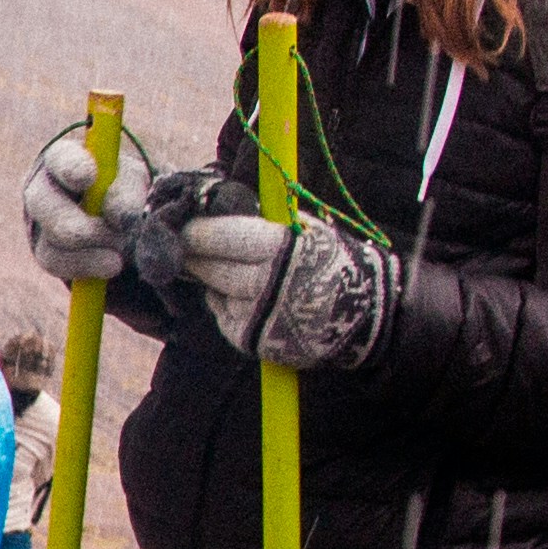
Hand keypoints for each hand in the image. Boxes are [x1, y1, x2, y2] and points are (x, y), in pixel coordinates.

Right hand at [21, 127, 192, 288]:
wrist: (113, 217)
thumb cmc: (119, 187)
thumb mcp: (131, 181)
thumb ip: (127, 191)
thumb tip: (118, 217)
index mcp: (61, 159)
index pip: (60, 159)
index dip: (72, 168)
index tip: (90, 178)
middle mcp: (40, 187)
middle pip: (41, 203)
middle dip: (76, 222)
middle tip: (112, 233)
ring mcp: (38, 222)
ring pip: (50, 238)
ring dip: (89, 250)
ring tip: (119, 255)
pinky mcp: (44, 252)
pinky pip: (57, 263)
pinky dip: (86, 266)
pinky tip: (110, 266)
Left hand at [176, 210, 398, 370]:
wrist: (366, 317)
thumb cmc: (333, 264)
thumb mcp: (307, 231)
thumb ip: (267, 221)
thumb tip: (223, 208)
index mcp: (278, 248)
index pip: (220, 236)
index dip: (198, 231)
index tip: (181, 224)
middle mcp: (263, 283)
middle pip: (209, 266)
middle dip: (193, 256)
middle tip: (181, 246)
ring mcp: (254, 315)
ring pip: (213, 291)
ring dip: (210, 280)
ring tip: (220, 269)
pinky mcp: (250, 340)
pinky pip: (223, 315)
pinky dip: (225, 304)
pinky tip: (244, 296)